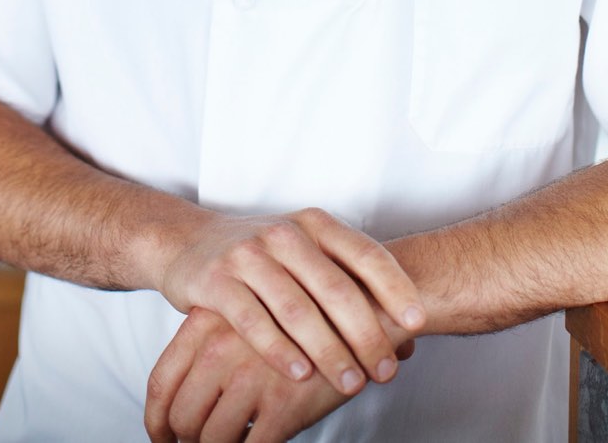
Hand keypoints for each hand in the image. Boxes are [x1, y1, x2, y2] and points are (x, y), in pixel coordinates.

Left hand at [145, 307, 347, 442]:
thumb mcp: (243, 315)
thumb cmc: (298, 316)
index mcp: (205, 323)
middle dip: (185, 442)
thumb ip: (210, 345)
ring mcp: (251, 376)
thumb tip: (180, 400)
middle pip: (182, 415)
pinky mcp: (284, 404)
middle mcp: (221, 348)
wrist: (359, 308)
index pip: (161, 381)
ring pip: (212, 439)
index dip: (156, 419)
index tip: (162, 438)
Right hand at [157, 208, 424, 396]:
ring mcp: (248, 254)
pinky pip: (253, 320)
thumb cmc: (262, 256)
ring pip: (297, 308)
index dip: (394, 286)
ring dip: (328, 351)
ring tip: (350, 383)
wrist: (189, 241)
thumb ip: (351, 289)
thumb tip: (408, 344)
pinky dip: (279, 350)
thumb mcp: (306, 256)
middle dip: (366, 333)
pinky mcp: (216, 280)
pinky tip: (299, 374)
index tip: (417, 322)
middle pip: (335, 287)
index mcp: (314, 224)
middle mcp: (284, 234)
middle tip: (385, 371)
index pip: (364, 253)